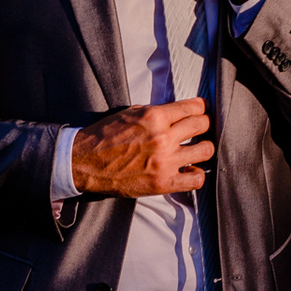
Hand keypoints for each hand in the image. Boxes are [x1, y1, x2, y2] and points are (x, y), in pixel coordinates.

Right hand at [70, 99, 212, 196]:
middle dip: (204, 124)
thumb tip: (177, 113)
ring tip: (198, 149)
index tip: (202, 110)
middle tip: (201, 128)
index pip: (192, 107)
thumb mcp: (130, 113)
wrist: (85, 163)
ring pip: (205, 151)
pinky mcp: (163, 183)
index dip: (201, 107)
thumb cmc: (104, 137)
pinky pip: (195, 180)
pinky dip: (196, 174)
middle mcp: (163, 138)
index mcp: (155, 117)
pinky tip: (190, 170)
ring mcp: (165, 162)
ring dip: (204, 148)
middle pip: (202, 126)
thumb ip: (156, 113)